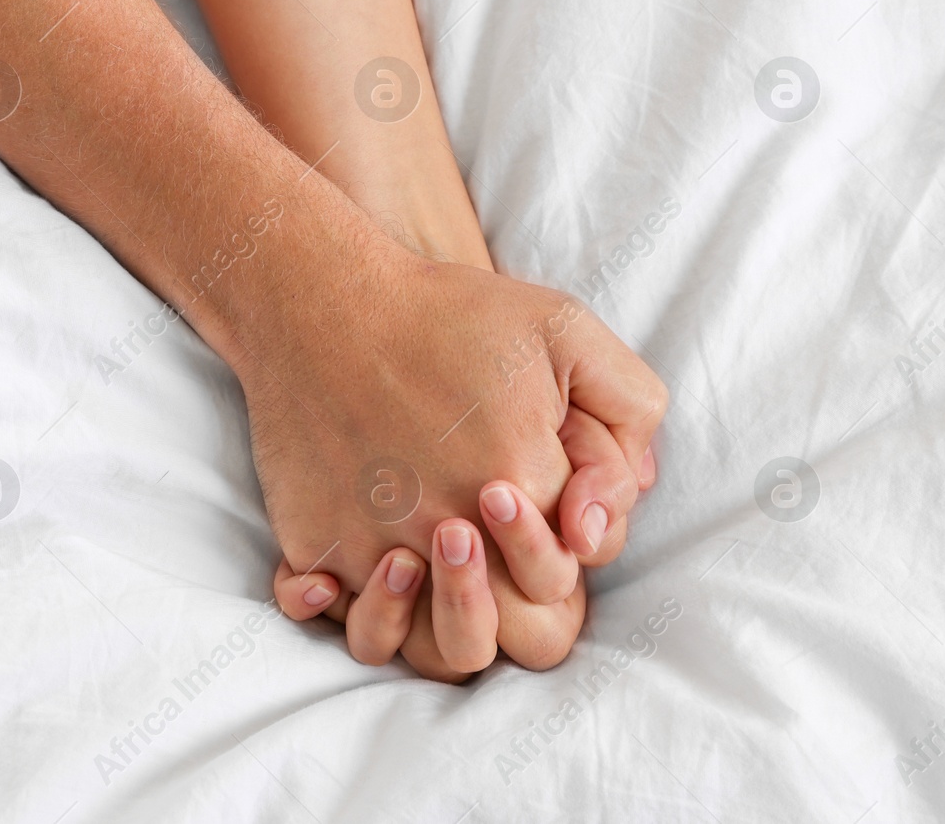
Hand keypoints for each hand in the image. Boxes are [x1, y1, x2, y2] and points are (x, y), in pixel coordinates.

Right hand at [234, 238, 665, 679]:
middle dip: (519, 594)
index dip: (565, 540)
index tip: (535, 494)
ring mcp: (376, 546)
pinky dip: (356, 602)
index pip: (569, 569)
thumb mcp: (565, 329)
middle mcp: (448, 530)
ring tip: (437, 558)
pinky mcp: (316, 544)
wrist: (320, 300)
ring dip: (445, 613)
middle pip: (513, 630)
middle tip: (494, 538)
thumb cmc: (444, 312)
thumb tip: (622, 494)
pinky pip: (338, 613)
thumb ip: (629, 407)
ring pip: (428, 644)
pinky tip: (372, 563)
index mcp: (520, 486)